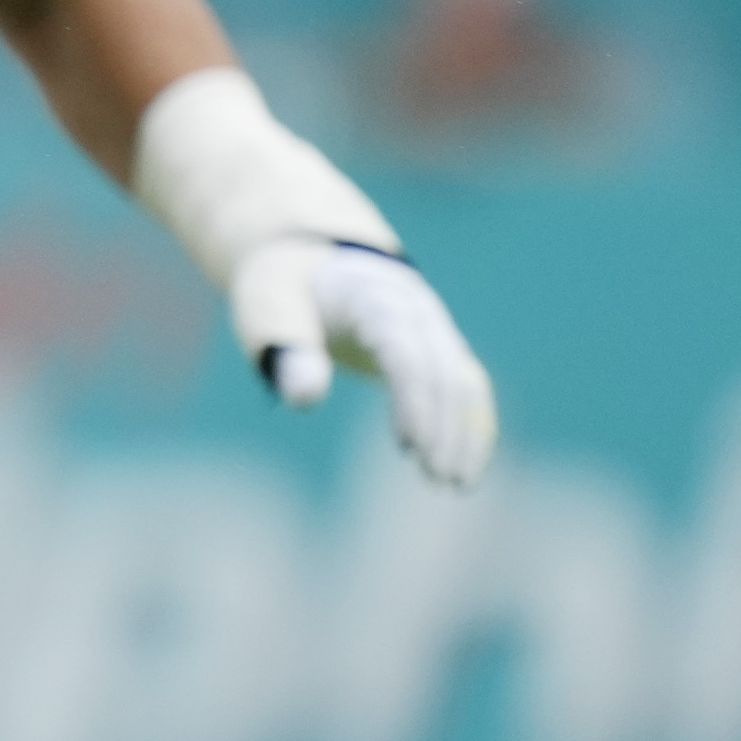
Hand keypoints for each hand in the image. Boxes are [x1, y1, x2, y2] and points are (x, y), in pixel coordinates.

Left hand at [235, 239, 496, 486]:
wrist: (311, 256)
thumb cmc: (283, 285)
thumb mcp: (268, 306)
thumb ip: (285, 345)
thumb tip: (304, 399)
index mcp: (375, 298)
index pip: (405, 353)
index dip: (413, 401)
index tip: (409, 448)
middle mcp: (416, 311)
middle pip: (444, 372)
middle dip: (445, 428)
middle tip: (439, 480)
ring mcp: (432, 328)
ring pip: (464, 382)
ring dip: (465, 432)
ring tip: (455, 484)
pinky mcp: (435, 347)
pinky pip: (467, 385)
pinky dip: (472, 422)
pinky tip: (466, 464)